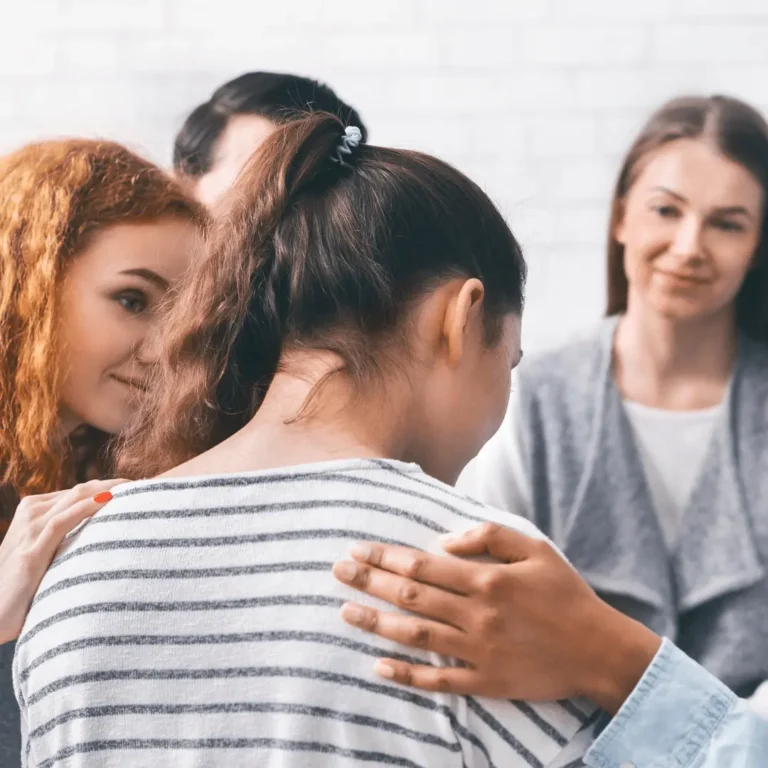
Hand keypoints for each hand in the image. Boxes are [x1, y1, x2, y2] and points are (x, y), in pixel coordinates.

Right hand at [0, 478, 125, 643]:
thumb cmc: (20, 588)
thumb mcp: (46, 555)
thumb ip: (68, 540)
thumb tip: (105, 536)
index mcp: (35, 510)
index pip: (80, 491)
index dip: (111, 487)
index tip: (139, 488)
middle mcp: (31, 512)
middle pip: (81, 489)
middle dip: (115, 484)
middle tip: (145, 485)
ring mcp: (29, 529)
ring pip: (75, 498)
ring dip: (108, 490)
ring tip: (136, 488)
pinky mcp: (31, 550)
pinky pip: (63, 520)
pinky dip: (87, 508)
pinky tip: (109, 501)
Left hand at [333, 523, 660, 713]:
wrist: (598, 650)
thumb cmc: (565, 593)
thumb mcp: (535, 549)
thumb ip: (489, 537)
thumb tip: (443, 542)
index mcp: (486, 580)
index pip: (422, 566)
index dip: (386, 557)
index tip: (358, 549)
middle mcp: (476, 615)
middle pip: (411, 597)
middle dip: (370, 582)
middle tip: (337, 571)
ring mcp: (478, 651)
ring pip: (415, 636)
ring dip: (377, 623)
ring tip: (344, 612)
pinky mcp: (486, 681)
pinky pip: (438, 680)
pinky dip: (406, 675)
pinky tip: (378, 666)